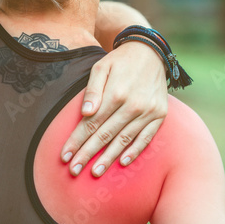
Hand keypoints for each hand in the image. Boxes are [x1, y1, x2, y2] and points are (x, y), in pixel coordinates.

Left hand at [60, 41, 168, 176]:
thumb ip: (92, 90)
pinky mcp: (159, 115)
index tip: (65, 156)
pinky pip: (146, 138)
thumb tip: (85, 113)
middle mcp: (133, 105)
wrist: (150, 52)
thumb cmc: (120, 60)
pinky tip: (123, 162)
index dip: (77, 141)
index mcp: (115, 93)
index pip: (92, 123)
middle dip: (87, 154)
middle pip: (105, 135)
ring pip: (124, 140)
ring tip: (95, 172)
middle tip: (74, 170)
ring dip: (108, 158)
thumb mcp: (101, 67)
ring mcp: (148, 111)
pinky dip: (134, 151)